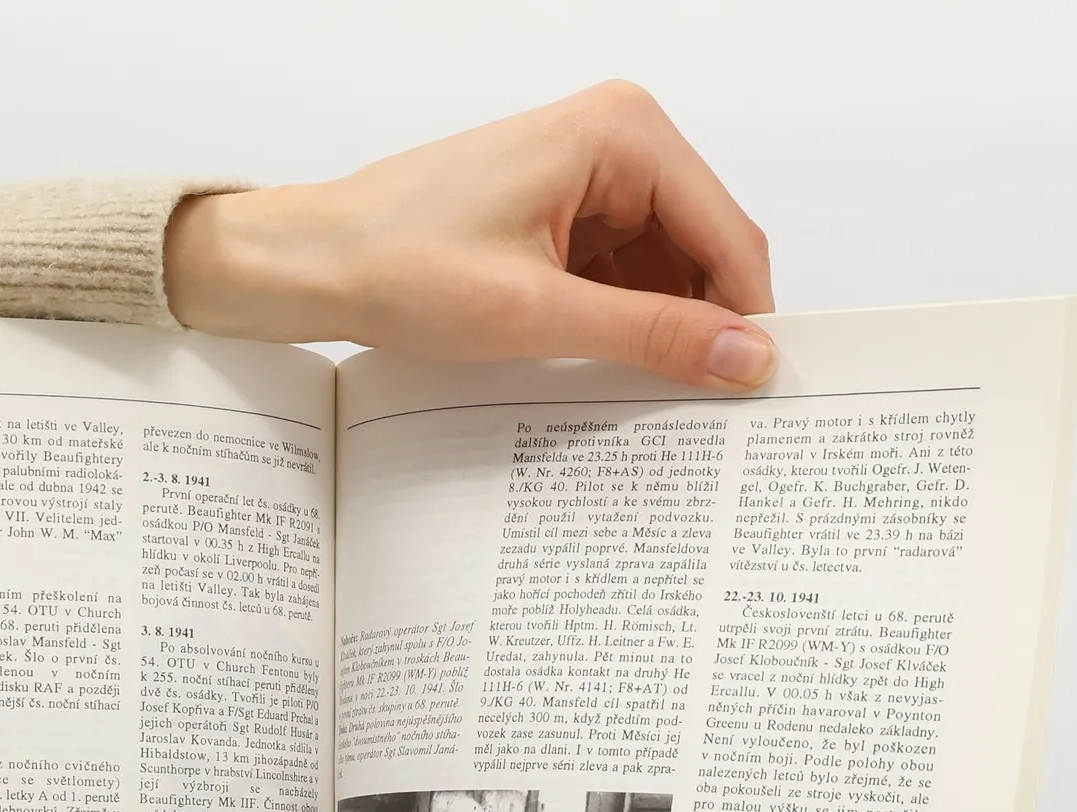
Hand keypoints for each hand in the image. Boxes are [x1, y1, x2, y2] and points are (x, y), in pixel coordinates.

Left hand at [166, 81, 775, 390]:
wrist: (316, 264)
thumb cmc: (400, 263)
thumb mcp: (539, 313)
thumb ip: (651, 334)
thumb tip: (741, 356)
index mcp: (622, 134)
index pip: (727, 234)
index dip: (749, 317)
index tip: (760, 391)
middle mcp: (616, 141)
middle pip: (704, 250)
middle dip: (707, 326)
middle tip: (713, 411)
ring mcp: (590, 179)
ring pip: (667, 271)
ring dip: (664, 332)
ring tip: (654, 400)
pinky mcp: (563, 218)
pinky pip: (625, 277)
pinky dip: (626, 325)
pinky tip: (613, 372)